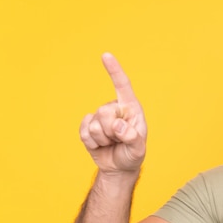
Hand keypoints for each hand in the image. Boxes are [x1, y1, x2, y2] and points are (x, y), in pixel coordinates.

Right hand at [80, 53, 146, 174]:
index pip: (122, 86)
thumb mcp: (138, 149)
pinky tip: (100, 145)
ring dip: (103, 139)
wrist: (119, 167)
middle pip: (104, 112)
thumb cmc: (132, 154)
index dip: (114, 71)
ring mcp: (100, 117)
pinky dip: (92, 143)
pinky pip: (84, 132)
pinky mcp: (88, 126)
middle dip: (111, 131)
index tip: (106, 55)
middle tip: (118, 141)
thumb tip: (118, 125)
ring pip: (94, 124)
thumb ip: (132, 137)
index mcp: (131, 109)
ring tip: (112, 144)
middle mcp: (115, 109)